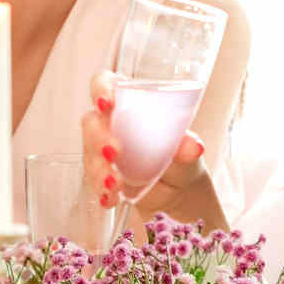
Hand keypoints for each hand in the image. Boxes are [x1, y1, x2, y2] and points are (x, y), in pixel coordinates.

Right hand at [81, 71, 212, 222]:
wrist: (180, 189)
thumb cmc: (179, 154)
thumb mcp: (186, 150)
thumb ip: (187, 147)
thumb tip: (194, 147)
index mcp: (129, 103)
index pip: (105, 84)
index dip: (100, 89)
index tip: (106, 103)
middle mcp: (110, 123)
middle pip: (91, 122)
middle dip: (98, 137)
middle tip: (113, 152)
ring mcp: (102, 150)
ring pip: (89, 153)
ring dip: (99, 169)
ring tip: (116, 184)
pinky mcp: (101, 174)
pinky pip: (93, 180)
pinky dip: (102, 191)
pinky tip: (111, 199)